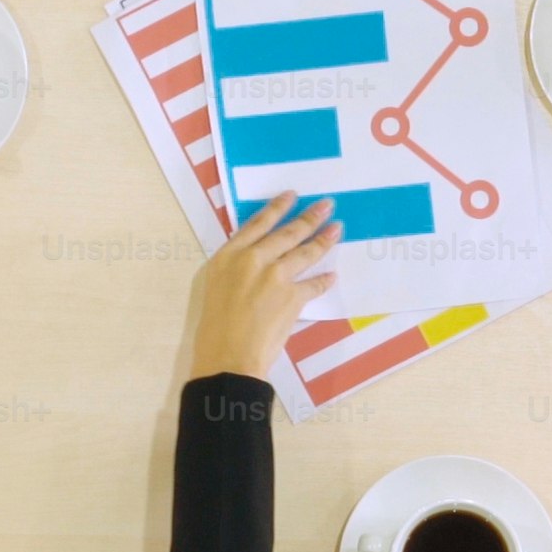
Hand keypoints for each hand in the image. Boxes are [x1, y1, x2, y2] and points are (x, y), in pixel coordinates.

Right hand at [182, 191, 339, 381]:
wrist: (228, 356)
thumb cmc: (214, 327)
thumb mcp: (216, 285)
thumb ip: (237, 266)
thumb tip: (258, 257)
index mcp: (229, 255)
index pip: (257, 223)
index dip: (277, 208)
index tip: (292, 195)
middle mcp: (253, 259)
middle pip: (287, 232)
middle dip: (310, 217)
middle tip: (327, 205)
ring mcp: (275, 276)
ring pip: (305, 252)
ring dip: (324, 240)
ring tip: (337, 230)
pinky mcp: (293, 296)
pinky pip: (314, 284)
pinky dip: (324, 280)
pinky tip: (332, 275)